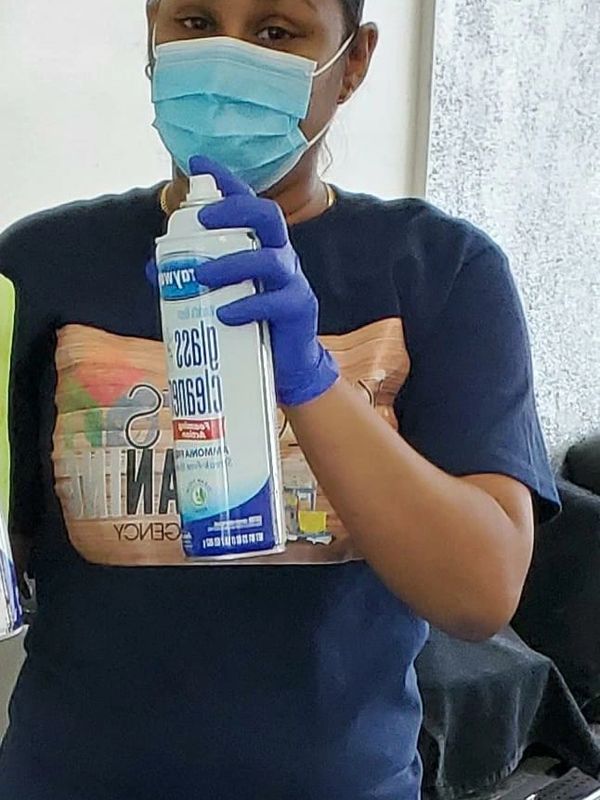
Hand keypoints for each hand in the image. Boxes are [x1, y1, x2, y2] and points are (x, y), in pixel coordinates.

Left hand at [188, 156, 338, 406]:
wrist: (286, 366)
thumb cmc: (252, 323)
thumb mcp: (220, 296)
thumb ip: (190, 280)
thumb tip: (153, 267)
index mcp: (260, 246)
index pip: (248, 204)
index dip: (227, 182)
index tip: (200, 163)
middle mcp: (280, 256)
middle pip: (268, 217)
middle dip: (235, 210)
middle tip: (202, 218)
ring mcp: (293, 282)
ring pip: (270, 260)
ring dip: (232, 263)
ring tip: (201, 276)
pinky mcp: (299, 310)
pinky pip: (275, 303)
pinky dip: (247, 306)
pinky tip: (225, 314)